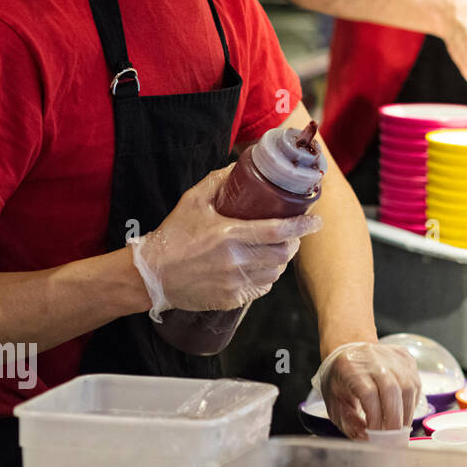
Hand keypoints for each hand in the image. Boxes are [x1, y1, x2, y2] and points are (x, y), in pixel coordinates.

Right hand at [130, 165, 322, 317]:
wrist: (150, 275)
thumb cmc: (172, 236)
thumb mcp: (193, 201)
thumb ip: (218, 181)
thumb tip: (240, 166)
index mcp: (230, 234)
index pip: (279, 230)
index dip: (303, 226)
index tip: (317, 221)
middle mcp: (236, 260)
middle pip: (283, 254)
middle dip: (294, 243)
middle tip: (292, 235)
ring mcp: (234, 283)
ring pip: (275, 272)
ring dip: (281, 260)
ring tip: (275, 250)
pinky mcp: (230, 299)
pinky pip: (261, 288)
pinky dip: (266, 277)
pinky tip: (259, 267)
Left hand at [313, 342, 421, 437]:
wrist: (348, 349)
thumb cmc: (339, 378)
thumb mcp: (334, 402)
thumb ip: (349, 423)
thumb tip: (367, 438)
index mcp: (350, 368)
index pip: (369, 395)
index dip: (375, 419)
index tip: (375, 435)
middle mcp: (373, 358)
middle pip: (392, 390)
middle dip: (395, 420)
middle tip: (393, 439)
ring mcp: (392, 356)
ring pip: (408, 387)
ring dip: (406, 413)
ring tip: (400, 429)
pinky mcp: (406, 357)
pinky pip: (415, 383)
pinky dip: (412, 402)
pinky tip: (404, 412)